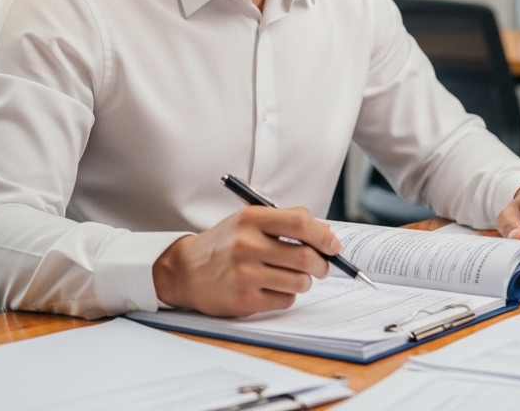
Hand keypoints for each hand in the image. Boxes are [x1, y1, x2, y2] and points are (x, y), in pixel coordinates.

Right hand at [152, 205, 340, 316]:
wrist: (185, 271)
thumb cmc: (224, 244)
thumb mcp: (250, 221)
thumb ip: (287, 220)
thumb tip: (326, 231)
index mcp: (251, 219)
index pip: (301, 224)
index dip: (325, 236)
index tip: (334, 245)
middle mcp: (247, 244)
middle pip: (305, 257)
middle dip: (322, 264)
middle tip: (322, 266)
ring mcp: (244, 274)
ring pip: (299, 281)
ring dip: (305, 281)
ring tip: (295, 277)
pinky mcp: (243, 300)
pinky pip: (285, 300)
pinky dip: (287, 295)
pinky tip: (273, 288)